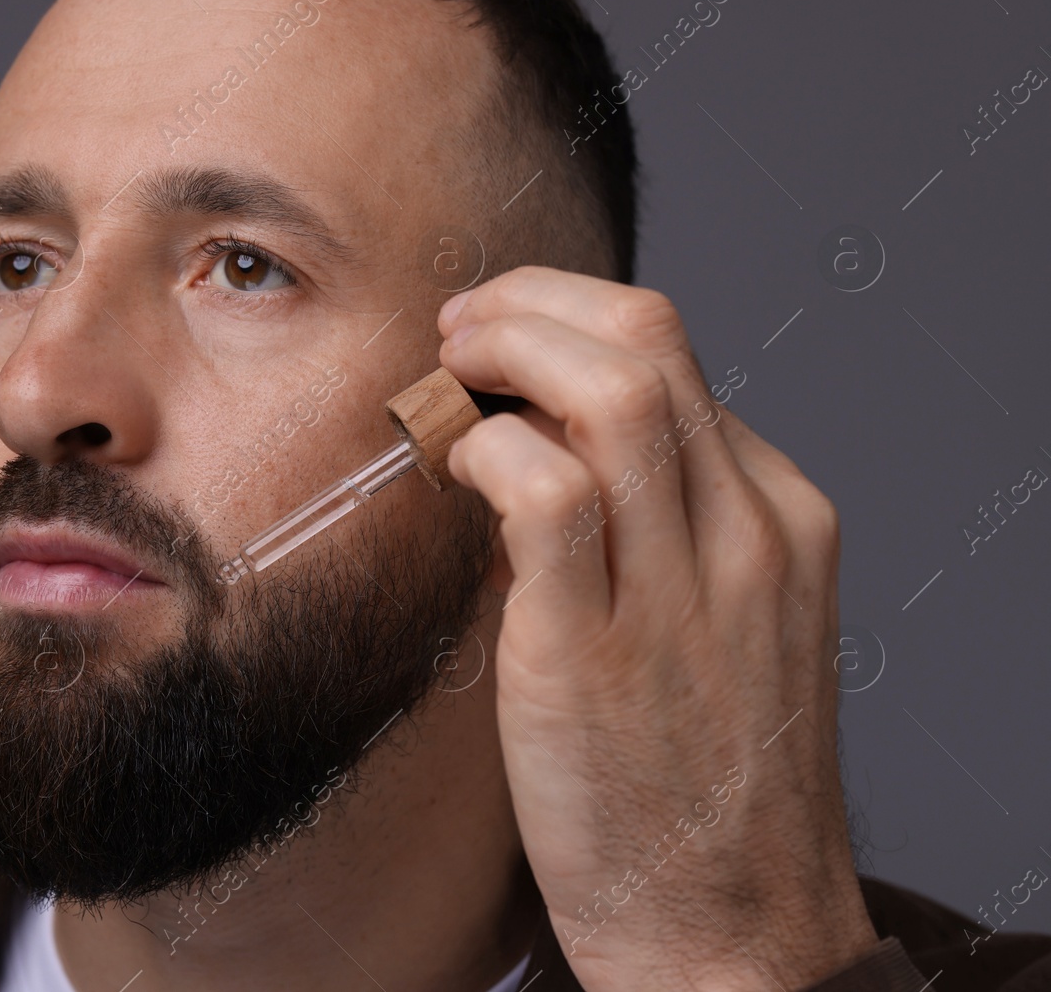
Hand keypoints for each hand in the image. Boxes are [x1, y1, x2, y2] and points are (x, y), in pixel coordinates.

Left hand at [437, 267, 877, 990]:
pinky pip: (546, 492)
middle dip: (537, 302)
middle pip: (653, 338)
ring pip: (612, 388)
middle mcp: (747, 535)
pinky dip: (488, 450)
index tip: (505, 342)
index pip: (679, 362)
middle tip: (465, 325)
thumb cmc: (701, 782)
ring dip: (507, 350)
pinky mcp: (596, 649)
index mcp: (781, 521)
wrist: (731, 930)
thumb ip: (651, 536)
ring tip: (450, 373)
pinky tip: (457, 468)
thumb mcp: (716, 630)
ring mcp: (682, 589)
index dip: (573, 329)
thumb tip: (535, 455)